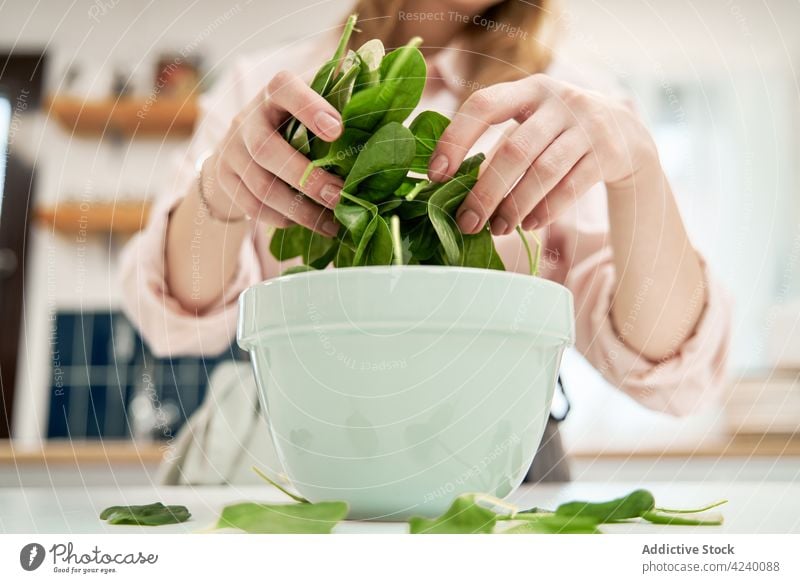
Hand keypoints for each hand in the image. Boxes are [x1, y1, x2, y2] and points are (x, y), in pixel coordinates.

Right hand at [204, 70, 344, 235]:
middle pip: (268, 150)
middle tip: (340, 197)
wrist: (238, 150)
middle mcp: (248, 119)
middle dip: (308, 178)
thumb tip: (383, 95)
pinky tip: (309, 224)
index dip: (309, 107)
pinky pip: (255, 207)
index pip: (284, 88)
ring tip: (333, 224)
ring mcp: (232, 151)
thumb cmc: (292, 125)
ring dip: (301, 210)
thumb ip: (339, 100)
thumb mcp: (310, 107)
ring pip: (262, 186)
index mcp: (274, 94)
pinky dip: (284, 219)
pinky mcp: (226, 180)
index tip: (338, 130)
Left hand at [427, 74, 658, 234]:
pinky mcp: (609, 152)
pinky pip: (571, 188)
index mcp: (528, 89)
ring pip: (543, 172)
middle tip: (467, 222)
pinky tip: (528, 225)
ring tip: (497, 228)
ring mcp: (587, 125)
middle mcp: (559, 100)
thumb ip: (498, 147)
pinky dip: (545, 211)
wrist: (626, 131)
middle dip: (485, 192)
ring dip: (514, 206)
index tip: (435, 175)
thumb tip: (451, 191)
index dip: (455, 140)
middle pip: (514, 150)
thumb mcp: (531, 124)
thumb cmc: (558, 133)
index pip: (483, 106)